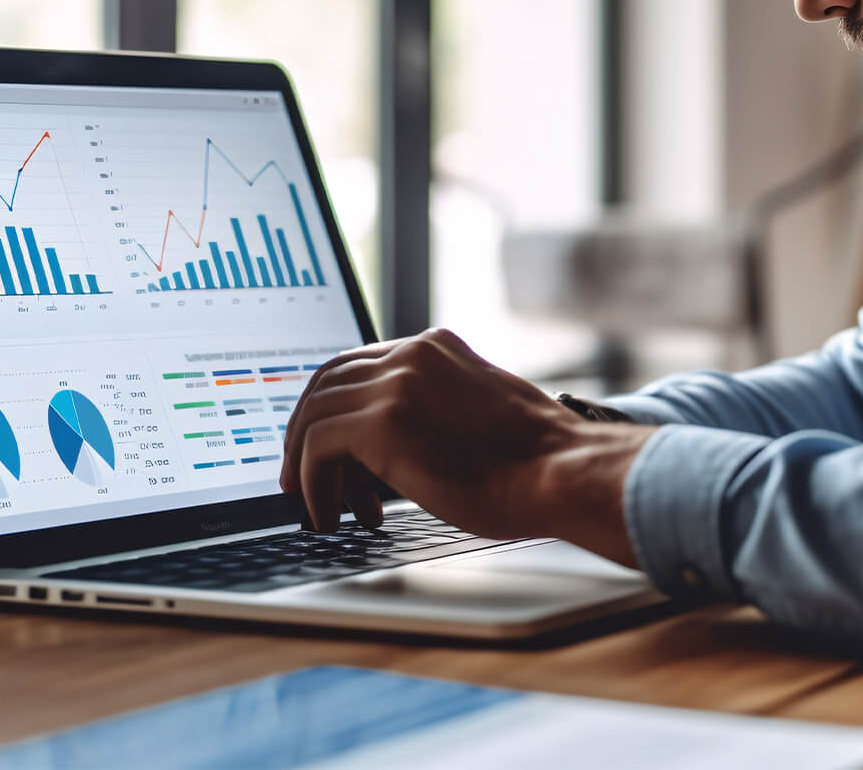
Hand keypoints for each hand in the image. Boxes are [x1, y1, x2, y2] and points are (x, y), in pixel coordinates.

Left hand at [279, 328, 650, 565]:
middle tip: (301, 477)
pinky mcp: (383, 422)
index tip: (324, 446)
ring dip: (306, 465)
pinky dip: (312, 483)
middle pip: (325, 381)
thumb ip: (435, 411)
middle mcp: (411, 354)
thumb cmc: (537, 463)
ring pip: (314, 414)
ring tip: (317, 506)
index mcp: (436, 348)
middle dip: (305, 433)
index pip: (358, 364)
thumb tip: (394, 448)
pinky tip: (330, 513)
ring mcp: (396, 383)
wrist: (561, 473)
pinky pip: (317, 447)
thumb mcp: (477, 415)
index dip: (332, 407)